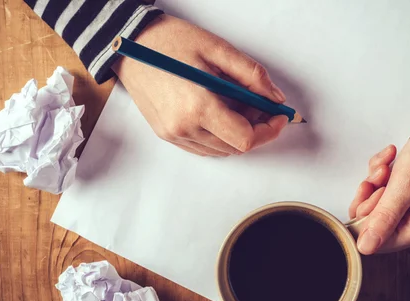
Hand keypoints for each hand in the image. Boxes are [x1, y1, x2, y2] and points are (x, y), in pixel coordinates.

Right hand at [113, 15, 287, 156]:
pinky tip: (220, 113)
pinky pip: (203, 147)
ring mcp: (173, 134)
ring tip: (238, 105)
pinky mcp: (166, 134)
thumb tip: (275, 98)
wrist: (130, 44)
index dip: (268, 131)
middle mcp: (184, 127)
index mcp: (199, 106)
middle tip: (260, 105)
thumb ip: (251, 76)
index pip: (245, 139)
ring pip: (220, 150)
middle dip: (255, 130)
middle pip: (235, 147)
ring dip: (237, 133)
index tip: (279, 117)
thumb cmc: (169, 42)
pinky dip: (219, 136)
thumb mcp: (217, 49)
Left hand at [349, 110, 409, 253]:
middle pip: (378, 224)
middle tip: (380, 174)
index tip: (367, 192)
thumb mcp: (406, 182)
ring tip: (388, 164)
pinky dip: (385, 175)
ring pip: (381, 205)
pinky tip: (392, 159)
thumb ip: (385, 216)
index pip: (379, 242)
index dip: (364, 219)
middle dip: (371, 196)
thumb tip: (366, 247)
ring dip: (377, 182)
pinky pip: (390, 192)